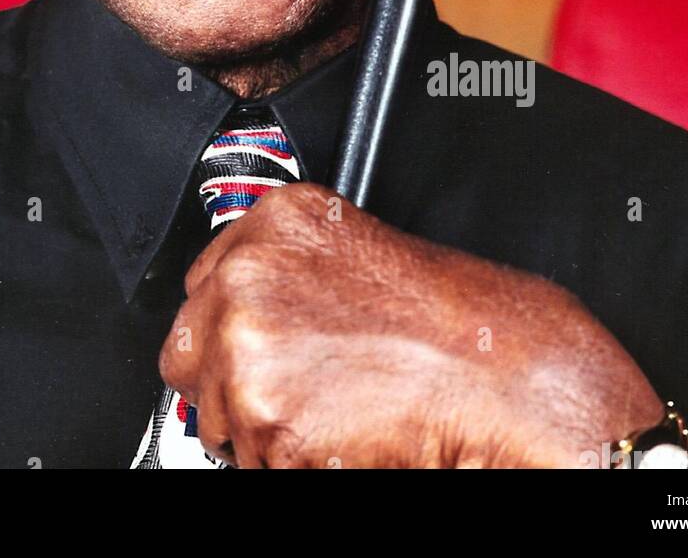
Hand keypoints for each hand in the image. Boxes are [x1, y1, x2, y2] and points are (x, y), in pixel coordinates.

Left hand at [159, 182, 663, 467]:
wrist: (502, 373)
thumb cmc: (447, 319)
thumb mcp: (350, 250)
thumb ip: (279, 270)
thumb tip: (230, 308)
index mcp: (271, 224)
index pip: (199, 285)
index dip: (224, 327)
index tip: (244, 346)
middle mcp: (249, 276)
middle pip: (185, 353)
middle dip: (223, 381)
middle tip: (282, 394)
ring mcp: (252, 345)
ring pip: (214, 417)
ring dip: (257, 427)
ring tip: (327, 410)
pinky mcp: (269, 417)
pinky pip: (250, 461)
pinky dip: (287, 462)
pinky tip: (337, 434)